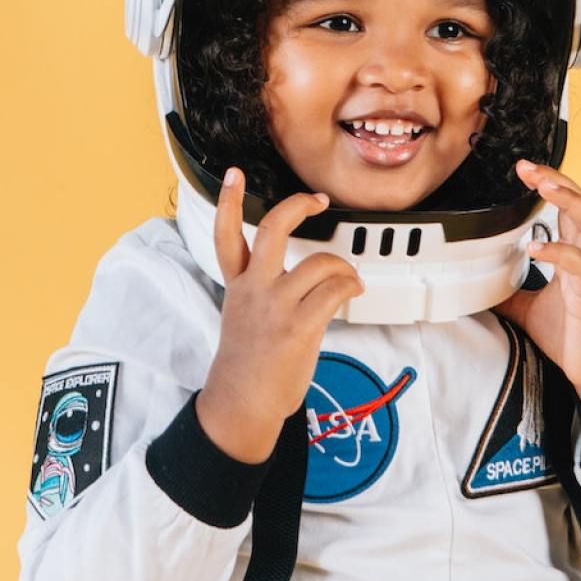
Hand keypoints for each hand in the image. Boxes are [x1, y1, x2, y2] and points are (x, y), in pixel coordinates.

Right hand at [196, 167, 364, 462]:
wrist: (241, 405)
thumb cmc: (247, 366)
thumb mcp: (242, 317)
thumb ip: (264, 291)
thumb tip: (306, 278)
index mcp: (238, 285)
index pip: (226, 235)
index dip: (230, 201)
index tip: (235, 175)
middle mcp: (254, 289)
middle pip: (274, 229)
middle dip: (298, 206)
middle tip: (317, 201)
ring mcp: (276, 306)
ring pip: (320, 262)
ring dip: (343, 267)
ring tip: (350, 279)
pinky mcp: (298, 327)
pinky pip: (335, 291)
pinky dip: (351, 287)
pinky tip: (354, 292)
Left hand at [494, 160, 580, 415]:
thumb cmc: (574, 338)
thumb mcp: (530, 310)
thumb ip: (511, 293)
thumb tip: (479, 285)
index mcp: (575, 256)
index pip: (568, 209)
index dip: (550, 185)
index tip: (525, 169)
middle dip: (557, 180)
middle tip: (528, 167)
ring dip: (569, 200)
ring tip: (544, 186)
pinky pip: (579, 265)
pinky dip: (558, 250)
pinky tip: (536, 246)